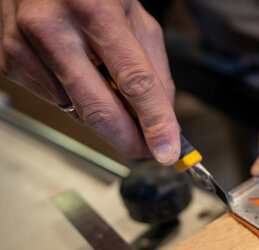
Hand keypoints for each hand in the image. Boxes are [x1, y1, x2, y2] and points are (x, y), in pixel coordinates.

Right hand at [0, 0, 179, 163]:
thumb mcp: (135, 18)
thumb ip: (153, 68)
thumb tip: (162, 120)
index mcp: (96, 11)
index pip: (134, 81)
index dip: (154, 122)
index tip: (166, 150)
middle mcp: (54, 28)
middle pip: (98, 109)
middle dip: (127, 139)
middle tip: (145, 149)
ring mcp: (25, 46)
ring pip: (76, 110)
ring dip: (100, 111)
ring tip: (102, 77)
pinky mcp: (9, 61)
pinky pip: (54, 101)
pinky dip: (73, 97)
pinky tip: (73, 69)